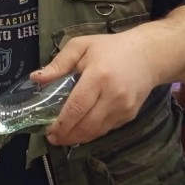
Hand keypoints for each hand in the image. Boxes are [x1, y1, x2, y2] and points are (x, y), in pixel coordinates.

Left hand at [32, 31, 158, 145]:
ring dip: (78, 138)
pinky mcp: (130, 115)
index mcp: (98, 77)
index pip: (77, 107)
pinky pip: (107, 129)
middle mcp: (113, 96)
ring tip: (63, 138)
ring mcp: (124, 108)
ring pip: (97, 131)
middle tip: (52, 138)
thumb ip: (58, 63)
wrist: (148, 55)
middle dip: (67, 135)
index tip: (48, 130)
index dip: (62, 123)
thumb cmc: (110, 48)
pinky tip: (80, 131)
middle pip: (87, 124)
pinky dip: (92, 133)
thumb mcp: (81, 46)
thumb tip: (35, 78)